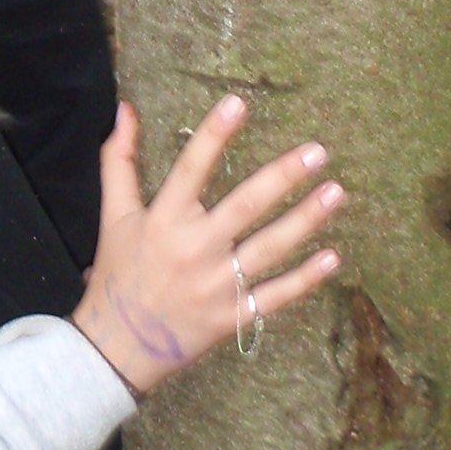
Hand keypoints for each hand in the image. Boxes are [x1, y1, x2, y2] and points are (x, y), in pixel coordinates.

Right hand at [71, 96, 342, 395]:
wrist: (118, 346)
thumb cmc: (119, 272)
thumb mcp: (114, 214)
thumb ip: (120, 161)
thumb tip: (125, 109)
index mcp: (164, 219)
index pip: (192, 168)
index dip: (215, 135)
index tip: (239, 103)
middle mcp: (194, 249)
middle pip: (245, 206)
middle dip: (283, 176)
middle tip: (318, 152)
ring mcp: (217, 286)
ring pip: (269, 248)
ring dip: (306, 220)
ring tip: (336, 192)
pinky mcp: (232, 317)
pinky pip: (276, 296)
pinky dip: (306, 278)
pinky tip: (333, 256)